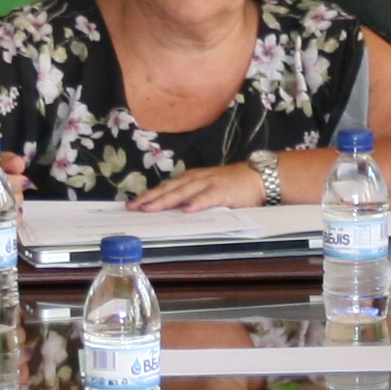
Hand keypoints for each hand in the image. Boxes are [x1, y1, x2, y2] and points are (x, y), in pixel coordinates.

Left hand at [128, 164, 269, 211]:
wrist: (258, 177)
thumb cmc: (232, 185)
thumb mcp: (207, 190)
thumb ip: (192, 198)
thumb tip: (174, 212)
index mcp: (191, 179)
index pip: (166, 188)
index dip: (149, 196)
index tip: (133, 204)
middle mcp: (196, 179)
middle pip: (169, 189)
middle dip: (150, 198)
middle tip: (133, 207)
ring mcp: (208, 184)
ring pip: (183, 192)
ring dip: (165, 200)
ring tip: (150, 208)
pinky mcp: (222, 191)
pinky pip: (207, 197)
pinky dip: (196, 203)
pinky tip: (186, 210)